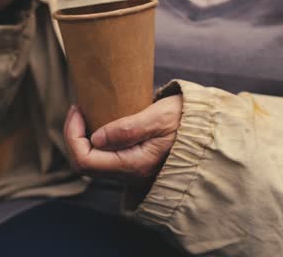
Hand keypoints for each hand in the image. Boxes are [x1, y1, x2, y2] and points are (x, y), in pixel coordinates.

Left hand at [63, 96, 182, 189]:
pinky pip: (105, 159)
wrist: (210, 129)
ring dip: (83, 139)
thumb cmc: (187, 119)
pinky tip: (99, 123)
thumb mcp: (159, 117)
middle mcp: (131, 174)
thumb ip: (128, 129)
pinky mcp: (135, 165)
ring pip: (93, 163)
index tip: (77, 109)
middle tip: (78, 109)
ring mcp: (133, 172)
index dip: (72, 135)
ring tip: (87, 113)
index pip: (85, 160)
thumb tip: (96, 138)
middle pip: (85, 164)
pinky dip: (94, 142)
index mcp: (135, 165)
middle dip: (74, 137)